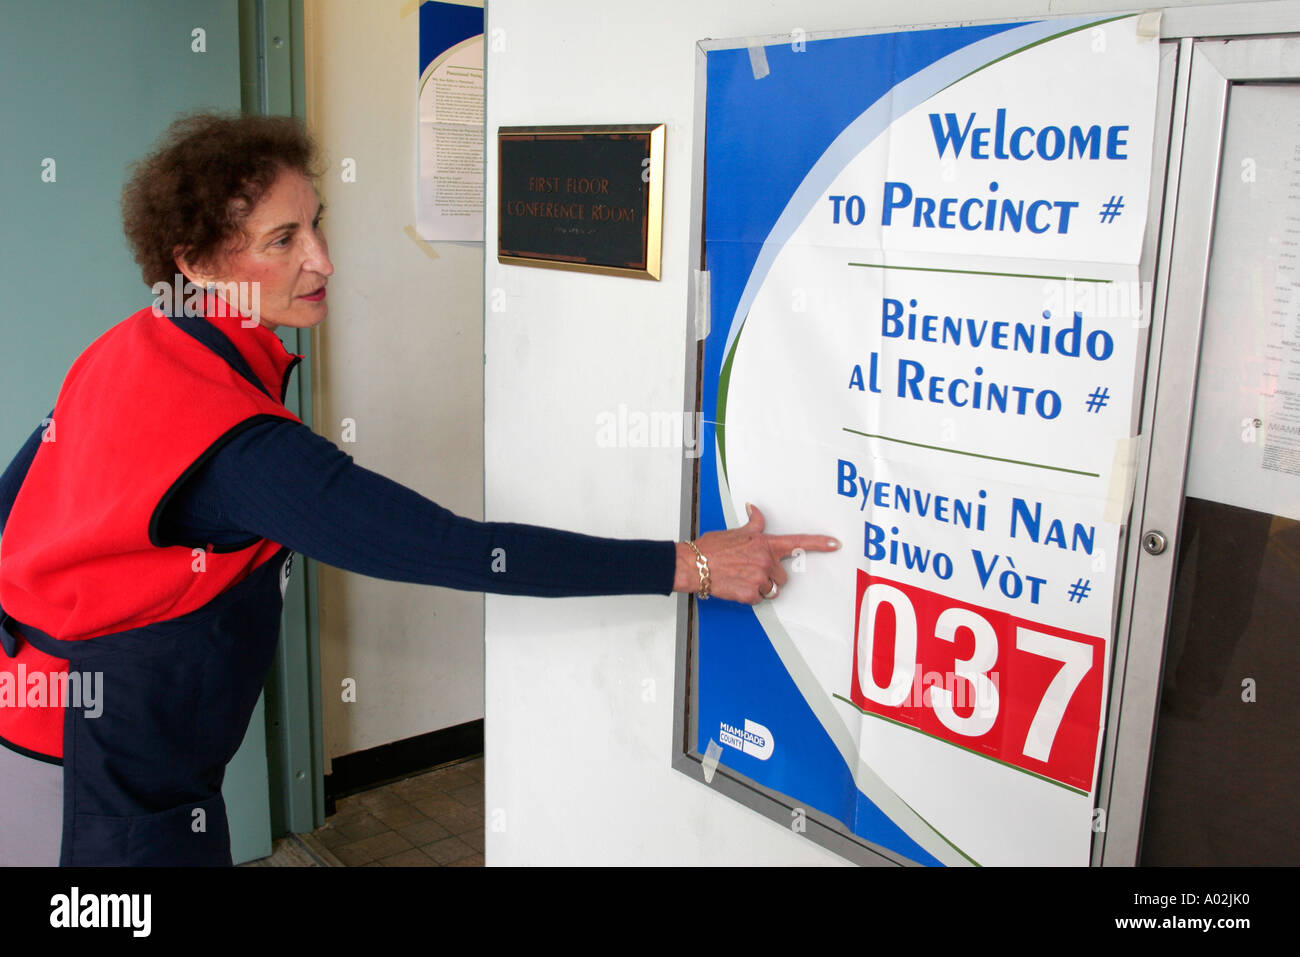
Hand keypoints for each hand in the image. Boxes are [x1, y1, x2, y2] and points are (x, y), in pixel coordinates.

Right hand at [674, 504, 839, 604]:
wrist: (694, 564)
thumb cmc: (712, 548)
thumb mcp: (736, 531)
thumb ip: (753, 523)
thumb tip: (754, 509)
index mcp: (765, 544)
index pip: (798, 542)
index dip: (819, 543)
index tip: (835, 544)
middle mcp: (765, 560)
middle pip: (782, 575)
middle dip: (769, 575)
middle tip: (749, 570)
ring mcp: (759, 578)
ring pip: (772, 589)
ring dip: (760, 587)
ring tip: (742, 578)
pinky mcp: (751, 594)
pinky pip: (759, 599)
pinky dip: (749, 596)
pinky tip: (737, 586)